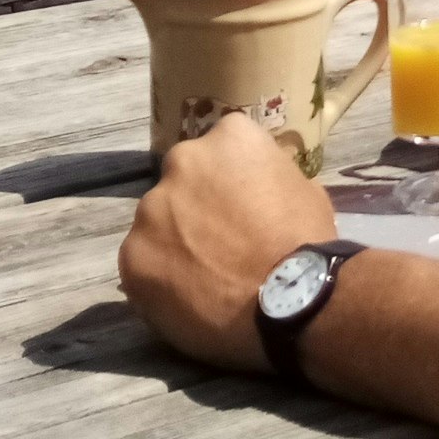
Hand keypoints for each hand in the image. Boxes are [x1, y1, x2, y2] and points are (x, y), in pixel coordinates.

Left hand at [119, 116, 341, 371]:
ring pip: (158, 223)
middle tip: (220, 239)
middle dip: (196, 204)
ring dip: (174, 241)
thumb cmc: (306, 243)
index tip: (243, 202)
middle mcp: (183, 162)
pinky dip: (160, 279)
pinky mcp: (131, 256)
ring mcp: (151, 210)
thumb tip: (258, 191)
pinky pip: (142, 265)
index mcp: (229, 138)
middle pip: (183, 180)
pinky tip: (188, 299)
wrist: (288, 300)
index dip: (233, 177)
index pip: (224, 146)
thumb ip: (269, 179)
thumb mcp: (305, 190)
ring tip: (204, 276)